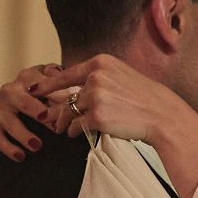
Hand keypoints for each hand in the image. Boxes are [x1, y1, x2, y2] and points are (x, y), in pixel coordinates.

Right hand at [0, 63, 62, 160]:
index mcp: (27, 77)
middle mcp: (10, 90)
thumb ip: (61, 83)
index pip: (39, 84)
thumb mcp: (55, 86)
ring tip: (37, 146)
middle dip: (36, 113)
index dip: (55, 96)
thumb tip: (67, 88)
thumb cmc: (46, 96)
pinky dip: (8, 148)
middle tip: (52, 127)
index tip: (68, 110)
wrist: (26, 111)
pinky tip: (21, 156)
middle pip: (21, 100)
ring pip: (8, 121)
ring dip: (23, 134)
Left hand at [29, 55, 197, 149]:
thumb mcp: (122, 76)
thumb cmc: (144, 99)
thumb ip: (100, 77)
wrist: (162, 115)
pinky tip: (74, 133)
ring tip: (61, 129)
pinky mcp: (97, 116)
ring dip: (63, 121)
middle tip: (49, 119)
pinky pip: (76, 125)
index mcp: (101, 63)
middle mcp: (96, 76)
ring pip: (69, 111)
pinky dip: (72, 130)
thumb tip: (77, 86)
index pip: (67, 73)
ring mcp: (96, 96)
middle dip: (56, 109)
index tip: (34, 89)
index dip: (48, 83)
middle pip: (66, 95)